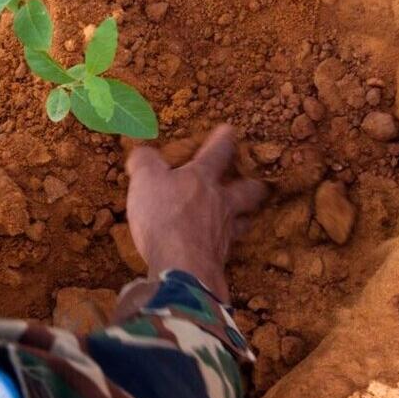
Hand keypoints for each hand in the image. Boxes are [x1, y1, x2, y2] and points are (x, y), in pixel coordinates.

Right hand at [124, 125, 266, 299]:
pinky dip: (221, 246)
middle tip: (256, 183)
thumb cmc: (164, 216)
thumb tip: (143, 152)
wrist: (181, 267)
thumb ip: (144, 162)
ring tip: (241, 218)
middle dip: (252, 184)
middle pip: (247, 190)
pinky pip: (225, 248)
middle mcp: (221, 203)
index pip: (218, 151)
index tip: (229, 130)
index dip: (224, 139)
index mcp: (203, 178)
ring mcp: (224, 233)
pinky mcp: (218, 259)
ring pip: (243, 221)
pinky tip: (216, 248)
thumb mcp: (145, 180)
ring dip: (243, 218)